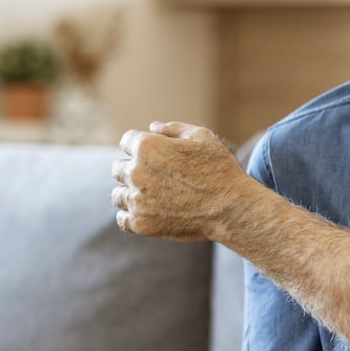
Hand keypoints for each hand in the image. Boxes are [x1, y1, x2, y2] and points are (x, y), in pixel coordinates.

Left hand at [111, 121, 249, 240]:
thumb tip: (152, 127)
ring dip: (131, 193)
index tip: (155, 155)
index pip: (127, 141)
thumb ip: (173, 129)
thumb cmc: (219, 169)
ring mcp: (137, 200)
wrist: (231, 208)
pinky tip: (150, 212)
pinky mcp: (140, 224)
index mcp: (147, 147)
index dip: (141, 145)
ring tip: (154, 196)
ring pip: (118, 194)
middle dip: (134, 168)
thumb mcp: (202, 137)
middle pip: (118, 167)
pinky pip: (122, 218)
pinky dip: (132, 215)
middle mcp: (136, 172)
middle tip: (157, 177)